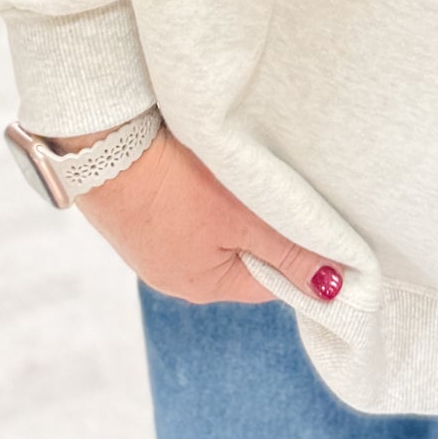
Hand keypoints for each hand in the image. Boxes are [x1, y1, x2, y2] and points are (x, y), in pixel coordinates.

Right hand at [51, 122, 341, 304]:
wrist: (103, 149)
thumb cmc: (174, 188)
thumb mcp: (242, 219)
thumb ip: (290, 251)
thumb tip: (334, 289)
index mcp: (203, 286)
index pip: (271, 282)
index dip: (298, 256)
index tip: (316, 225)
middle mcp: (176, 276)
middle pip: (243, 258)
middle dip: (266, 230)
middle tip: (279, 191)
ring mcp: (153, 248)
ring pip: (215, 234)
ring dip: (234, 210)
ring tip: (243, 176)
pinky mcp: (140, 218)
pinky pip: (186, 217)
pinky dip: (203, 198)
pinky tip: (206, 173)